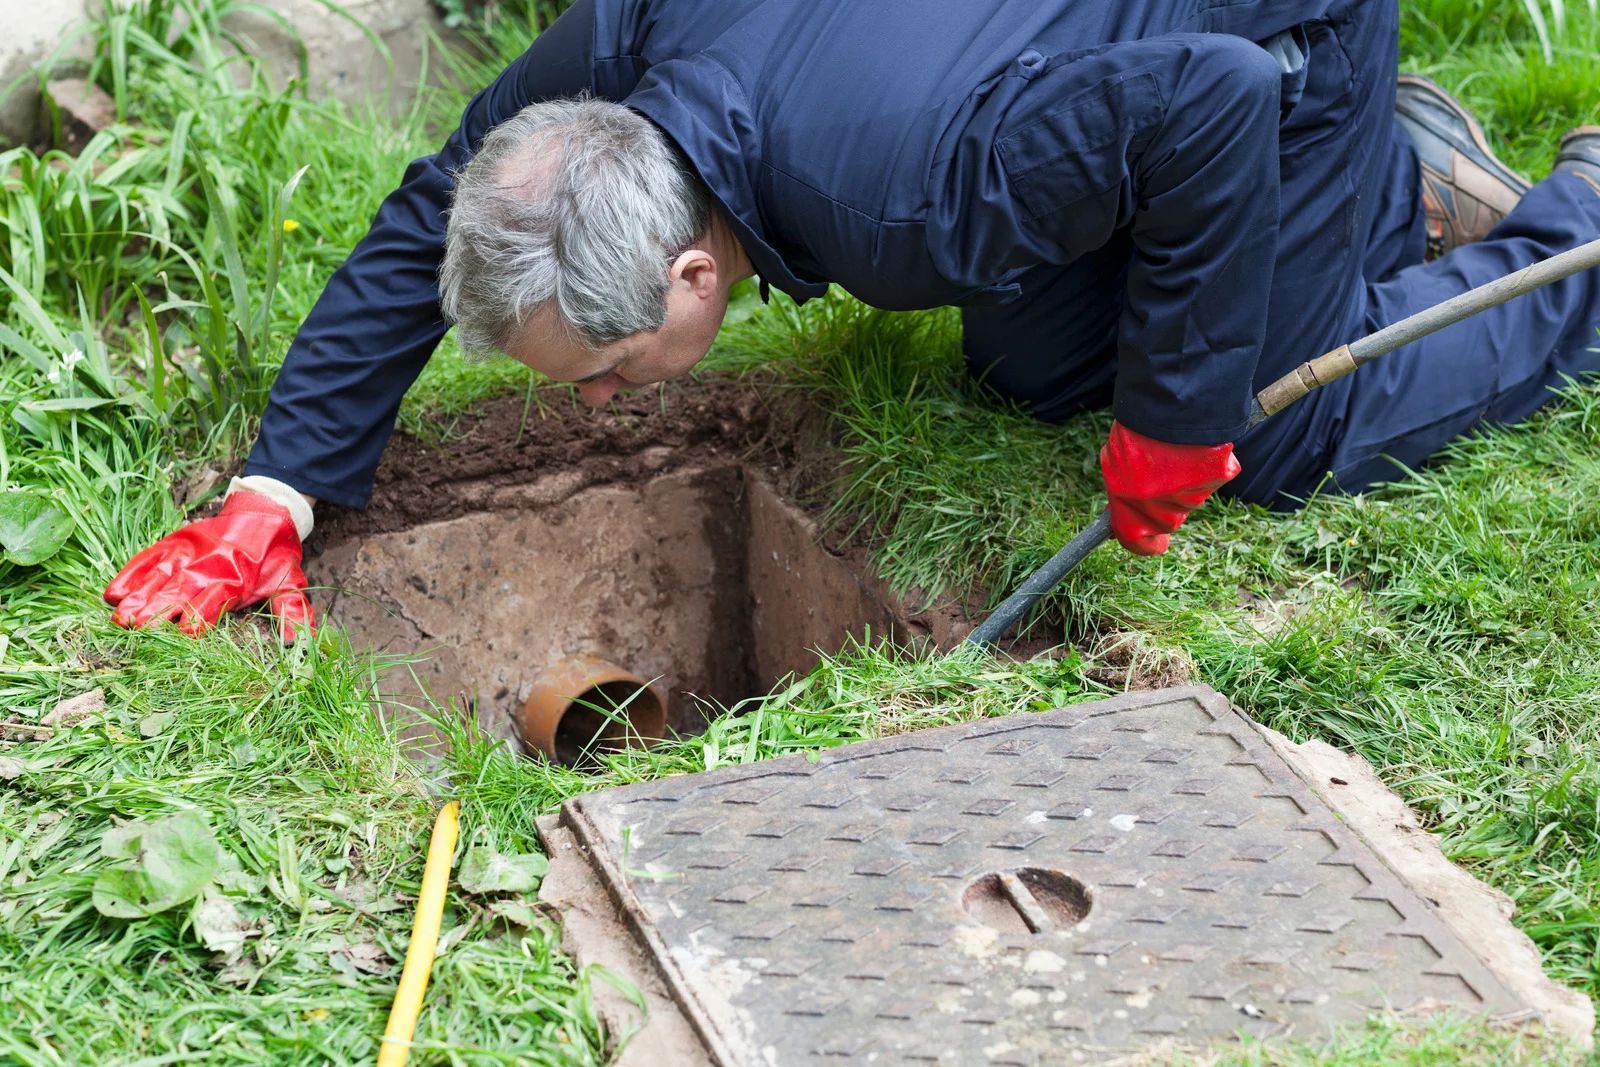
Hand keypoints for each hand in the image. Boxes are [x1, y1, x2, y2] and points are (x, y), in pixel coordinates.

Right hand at [104, 490, 313, 640]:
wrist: (264, 510)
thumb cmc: (274, 554)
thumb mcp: (289, 581)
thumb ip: (292, 611)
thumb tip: (298, 642)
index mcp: (236, 580)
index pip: (214, 603)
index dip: (200, 618)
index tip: (184, 634)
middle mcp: (208, 567)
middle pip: (179, 592)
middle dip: (158, 611)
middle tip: (135, 629)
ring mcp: (187, 553)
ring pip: (159, 578)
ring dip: (139, 597)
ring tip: (120, 617)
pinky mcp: (173, 542)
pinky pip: (148, 558)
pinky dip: (131, 573)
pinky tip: (113, 592)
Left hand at [1099, 420, 1240, 555]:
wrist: (1168, 401)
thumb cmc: (1136, 430)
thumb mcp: (1115, 464)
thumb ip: (1122, 491)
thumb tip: (1124, 507)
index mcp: (1130, 509)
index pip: (1139, 543)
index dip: (1143, 542)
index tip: (1148, 539)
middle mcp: (1163, 511)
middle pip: (1165, 520)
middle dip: (1160, 504)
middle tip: (1157, 474)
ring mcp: (1194, 496)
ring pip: (1189, 499)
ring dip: (1182, 482)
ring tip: (1172, 450)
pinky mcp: (1220, 477)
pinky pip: (1211, 477)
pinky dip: (1204, 465)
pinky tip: (1194, 445)